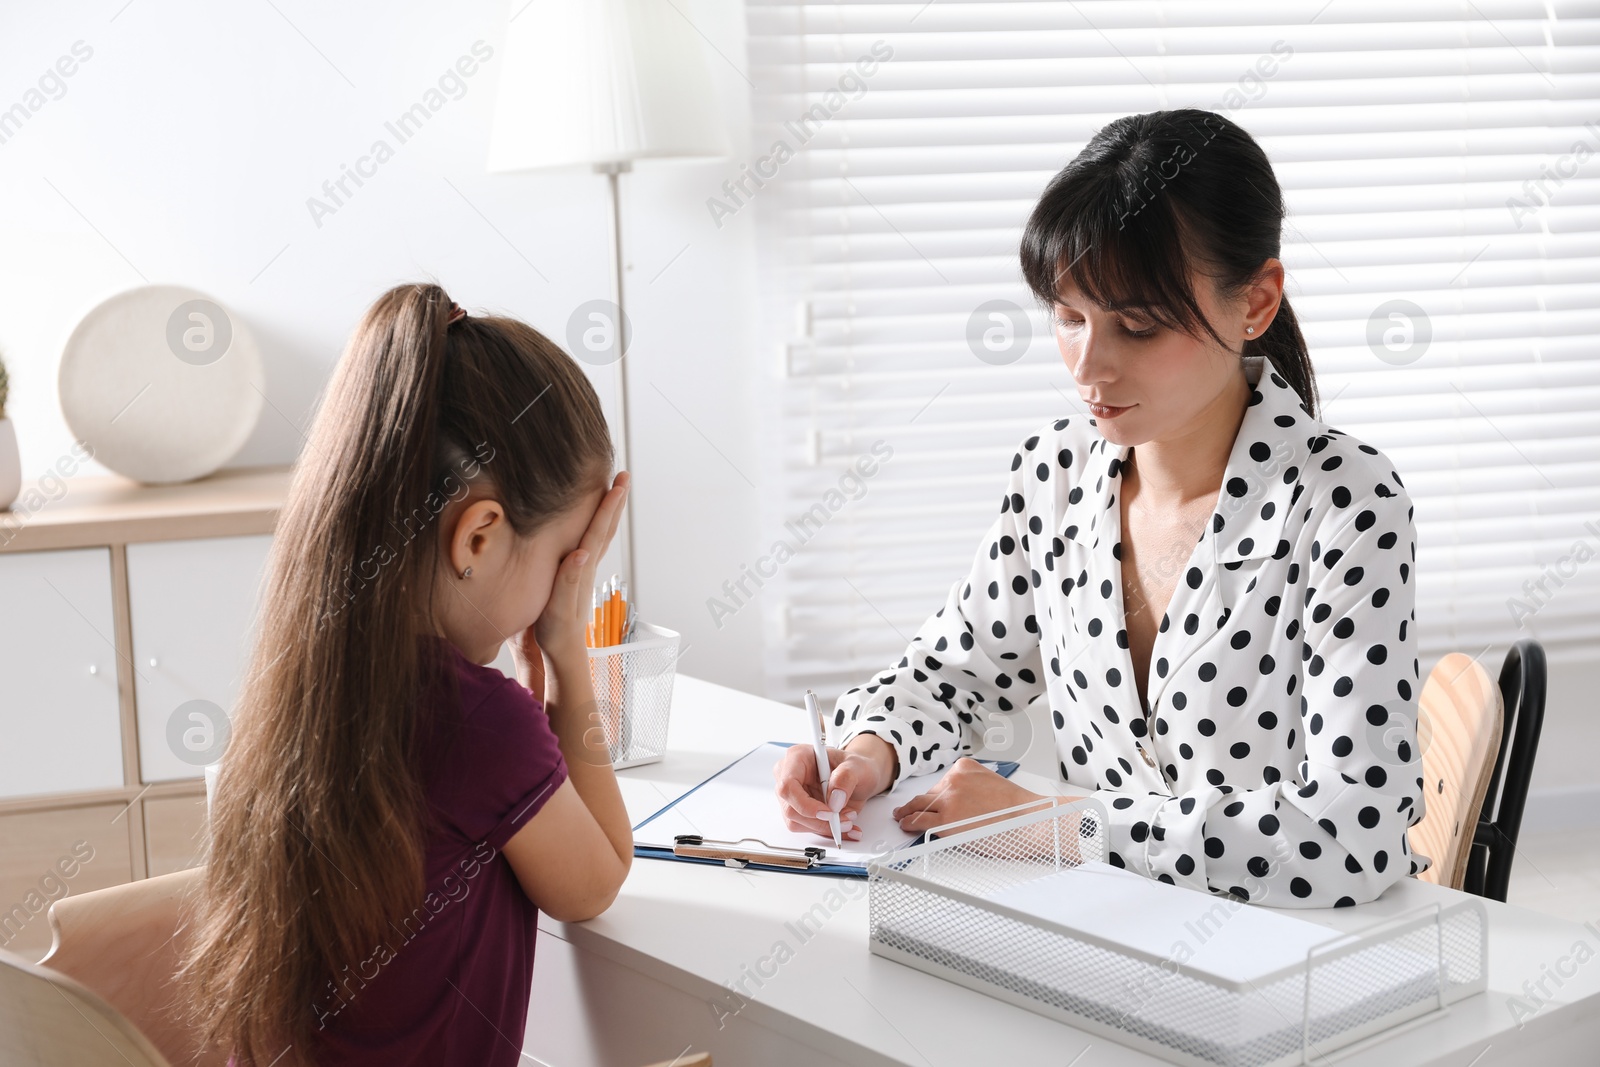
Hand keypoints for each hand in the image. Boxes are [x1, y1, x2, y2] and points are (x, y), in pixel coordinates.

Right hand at [518, 472, 628, 672]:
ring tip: (612, 490)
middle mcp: (586, 565)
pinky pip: (589, 542)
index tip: (618, 482)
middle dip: (615, 500)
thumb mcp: (559, 608)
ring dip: (608, 511)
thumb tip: (580, 554)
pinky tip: (590, 523)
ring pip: (600, 533)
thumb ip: (568, 581)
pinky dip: (594, 526)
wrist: (562, 650)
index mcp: (582, 567)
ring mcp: (583, 570)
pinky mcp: (576, 576)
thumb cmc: (557, 631)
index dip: (607, 505)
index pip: (598, 530)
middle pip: (605, 526)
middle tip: (624, 476)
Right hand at [773, 743, 887, 841]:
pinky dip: (827, 832)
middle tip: (845, 819)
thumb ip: (846, 777)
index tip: (828, 813)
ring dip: (824, 827)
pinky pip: (807, 829)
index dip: (804, 804)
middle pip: (790, 809)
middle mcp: (789, 776)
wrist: (860, 777)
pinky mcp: (799, 811)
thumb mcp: (858, 766)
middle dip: (819, 820)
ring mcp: (792, 796)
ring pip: (796, 823)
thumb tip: (835, 799)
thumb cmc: (854, 767)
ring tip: (847, 820)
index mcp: (798, 757)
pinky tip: (843, 827)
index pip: (788, 785)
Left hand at [892, 757, 1065, 836]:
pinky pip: (920, 821)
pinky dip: (909, 822)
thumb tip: (958, 802)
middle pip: (929, 793)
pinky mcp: (946, 820)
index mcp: (964, 768)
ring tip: (901, 817)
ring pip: (920, 805)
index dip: (935, 795)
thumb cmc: (1016, 806)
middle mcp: (953, 780)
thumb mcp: (990, 782)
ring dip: (907, 812)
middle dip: (918, 802)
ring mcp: (948, 800)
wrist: (1028, 820)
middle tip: (906, 808)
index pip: (941, 782)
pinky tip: (905, 825)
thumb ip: (970, 787)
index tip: (929, 800)